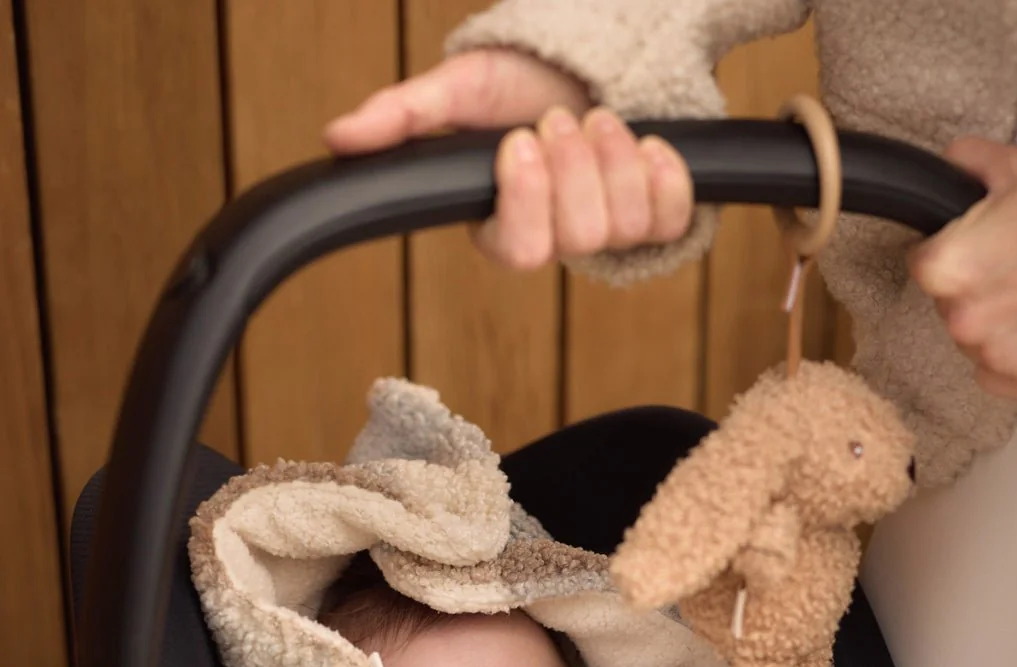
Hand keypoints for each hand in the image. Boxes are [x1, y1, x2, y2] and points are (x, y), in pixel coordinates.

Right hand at [324, 50, 693, 270]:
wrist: (587, 59)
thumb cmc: (520, 82)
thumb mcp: (459, 90)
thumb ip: (405, 116)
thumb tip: (339, 136)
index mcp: (505, 224)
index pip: (520, 252)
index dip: (528, 198)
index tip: (520, 138)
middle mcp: (558, 237)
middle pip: (577, 238)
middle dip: (576, 167)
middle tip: (561, 119)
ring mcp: (610, 232)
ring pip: (625, 225)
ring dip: (615, 157)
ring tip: (598, 117)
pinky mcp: (657, 217)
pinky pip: (672, 218)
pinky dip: (663, 173)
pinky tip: (647, 142)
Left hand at [908, 138, 1016, 401]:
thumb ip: (971, 164)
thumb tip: (950, 161)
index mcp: (947, 266)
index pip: (923, 265)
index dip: (953, 249)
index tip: (981, 245)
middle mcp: (963, 319)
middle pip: (951, 306)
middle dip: (978, 287)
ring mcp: (996, 354)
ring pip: (978, 342)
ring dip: (1000, 324)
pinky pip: (1003, 375)